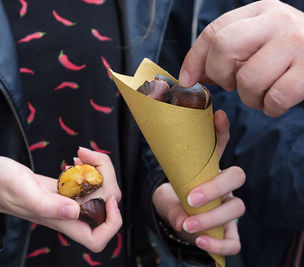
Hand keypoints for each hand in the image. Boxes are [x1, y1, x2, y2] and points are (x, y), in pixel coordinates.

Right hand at [0, 147, 121, 251]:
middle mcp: (68, 214)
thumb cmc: (0, 185)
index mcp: (60, 221)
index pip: (97, 239)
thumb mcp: (21, 190)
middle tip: (88, 160)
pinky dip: (91, 166)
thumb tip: (74, 212)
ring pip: (101, 191)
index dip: (111, 223)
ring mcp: (68, 201)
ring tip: (82, 155)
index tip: (107, 198)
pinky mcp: (66, 189)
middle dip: (107, 180)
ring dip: (99, 170)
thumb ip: (46, 204)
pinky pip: (90, 181)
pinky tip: (77, 158)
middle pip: (106, 208)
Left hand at [152, 110, 245, 254]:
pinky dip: (218, 244)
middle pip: (236, 177)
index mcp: (211, 169)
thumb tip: (180, 192)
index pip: (221, 146)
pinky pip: (233, 241)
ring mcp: (229, 209)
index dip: (222, 132)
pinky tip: (200, 242)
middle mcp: (225, 187)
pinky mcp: (228, 233)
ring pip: (236, 209)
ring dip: (211, 218)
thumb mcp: (170, 185)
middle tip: (190, 198)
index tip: (218, 117)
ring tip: (187, 225)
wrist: (177, 218)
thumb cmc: (176, 197)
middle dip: (215, 187)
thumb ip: (173, 187)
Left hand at [179, 0, 303, 116]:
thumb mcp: (259, 40)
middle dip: (219, 74)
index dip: (194, 59)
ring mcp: (296, 44)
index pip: (214, 31)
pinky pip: (275, 98)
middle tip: (231, 84)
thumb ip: (228, 52)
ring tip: (261, 94)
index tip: (186, 80)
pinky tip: (276, 102)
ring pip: (247, 79)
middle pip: (224, 47)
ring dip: (248, 98)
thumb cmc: (289, 53)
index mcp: (260, 11)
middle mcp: (277, 21)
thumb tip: (191, 76)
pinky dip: (270, 108)